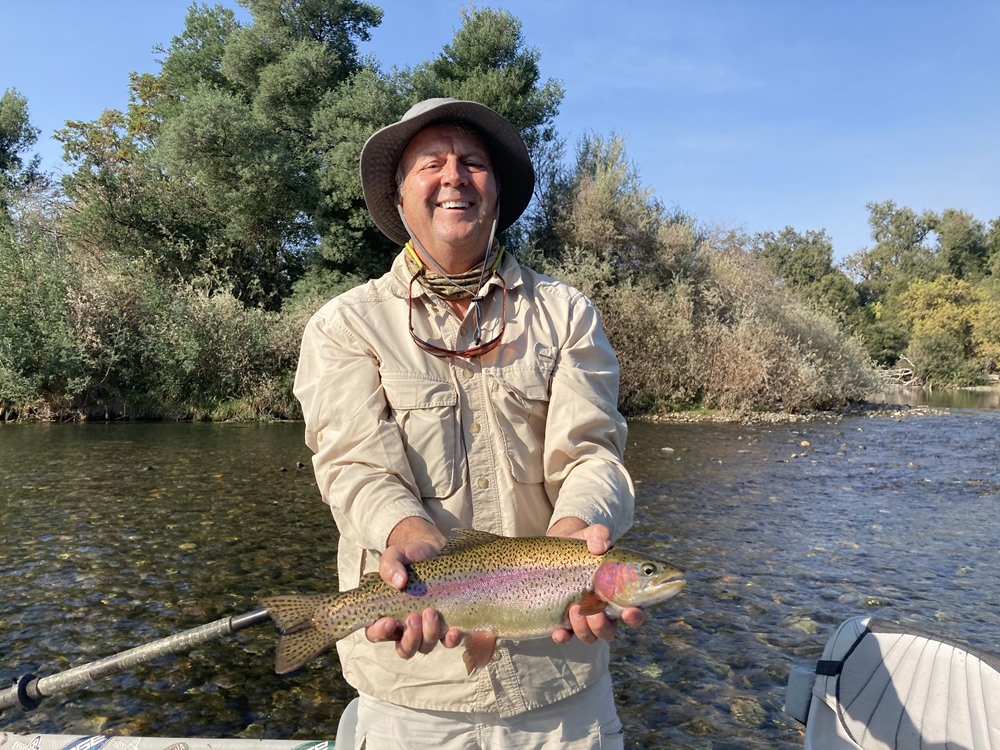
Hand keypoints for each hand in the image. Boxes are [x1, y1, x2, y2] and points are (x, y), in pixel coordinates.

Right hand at [364, 517, 462, 657]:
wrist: (435, 549)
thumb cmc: (410, 555)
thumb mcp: (396, 554)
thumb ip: (390, 564)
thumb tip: (398, 581)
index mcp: (386, 614)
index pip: (375, 634)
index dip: (379, 633)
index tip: (388, 621)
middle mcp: (405, 627)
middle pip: (404, 648)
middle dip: (409, 638)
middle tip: (413, 617)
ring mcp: (426, 628)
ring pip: (425, 646)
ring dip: (428, 634)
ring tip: (432, 612)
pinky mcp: (446, 624)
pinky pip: (448, 641)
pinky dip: (450, 640)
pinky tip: (454, 630)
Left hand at [546, 520, 646, 643]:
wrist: (559, 548)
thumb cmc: (585, 544)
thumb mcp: (592, 535)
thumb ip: (600, 535)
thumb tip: (600, 545)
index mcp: (621, 593)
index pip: (635, 612)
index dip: (636, 616)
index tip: (630, 611)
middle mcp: (605, 610)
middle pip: (610, 631)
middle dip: (604, 626)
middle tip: (596, 612)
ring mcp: (584, 617)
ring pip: (590, 635)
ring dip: (584, 628)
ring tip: (574, 608)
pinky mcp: (564, 619)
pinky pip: (566, 636)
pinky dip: (563, 637)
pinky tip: (559, 632)